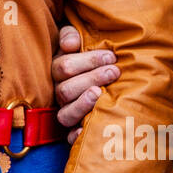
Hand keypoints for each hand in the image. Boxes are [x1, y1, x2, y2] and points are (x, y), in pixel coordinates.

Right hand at [51, 25, 119, 142]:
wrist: (99, 75)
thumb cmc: (90, 56)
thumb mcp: (77, 40)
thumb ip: (69, 36)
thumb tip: (71, 44)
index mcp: (58, 70)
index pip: (65, 67)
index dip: (88, 61)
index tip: (111, 57)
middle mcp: (59, 92)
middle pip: (66, 90)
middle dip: (92, 79)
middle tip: (114, 72)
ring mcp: (65, 111)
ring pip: (65, 114)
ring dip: (83, 104)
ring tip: (100, 95)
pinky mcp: (72, 129)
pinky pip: (69, 137)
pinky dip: (77, 136)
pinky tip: (86, 130)